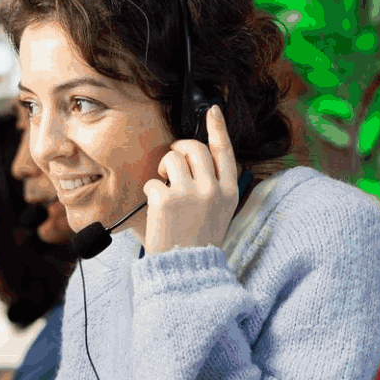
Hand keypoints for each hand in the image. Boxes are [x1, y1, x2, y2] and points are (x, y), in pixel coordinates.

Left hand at [141, 105, 240, 255]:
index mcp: (229, 191)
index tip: (211, 110)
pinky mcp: (167, 200)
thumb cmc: (198, 239)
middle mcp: (213, 189)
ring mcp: (190, 194)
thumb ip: (214, 185)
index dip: (217, 127)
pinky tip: (156, 208)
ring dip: (163, 168)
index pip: (224, 151)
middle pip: (194, 148)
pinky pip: (153, 180)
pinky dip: (150, 190)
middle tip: (172, 164)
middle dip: (179, 149)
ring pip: (171, 158)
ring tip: (164, 187)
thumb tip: (194, 156)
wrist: (186, 268)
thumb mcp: (219, 212)